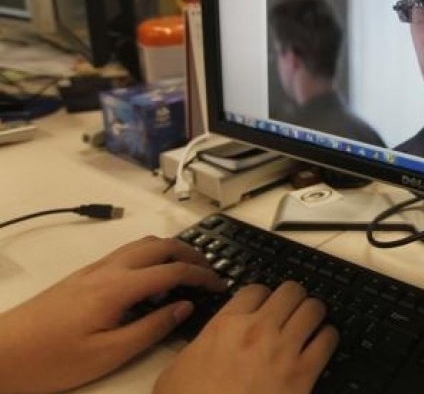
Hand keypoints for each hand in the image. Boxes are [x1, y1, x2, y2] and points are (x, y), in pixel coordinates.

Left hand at [0, 236, 224, 392]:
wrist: (1, 355)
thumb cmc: (54, 360)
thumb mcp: (109, 353)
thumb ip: (151, 327)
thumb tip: (184, 306)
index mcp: (118, 287)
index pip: (172, 269)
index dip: (202, 274)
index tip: (220, 285)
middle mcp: (107, 269)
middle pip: (159, 246)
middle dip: (190, 252)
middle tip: (210, 270)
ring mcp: (93, 269)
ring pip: (141, 244)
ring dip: (170, 250)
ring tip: (187, 268)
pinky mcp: (82, 276)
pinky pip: (126, 253)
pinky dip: (150, 256)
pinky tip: (152, 277)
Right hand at [154, 281, 338, 393]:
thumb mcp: (177, 370)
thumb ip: (200, 345)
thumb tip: (209, 341)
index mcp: (225, 326)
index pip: (255, 289)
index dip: (262, 297)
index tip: (264, 305)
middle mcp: (257, 331)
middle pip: (290, 291)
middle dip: (293, 299)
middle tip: (292, 310)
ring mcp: (283, 350)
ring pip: (313, 308)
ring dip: (313, 314)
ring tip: (310, 323)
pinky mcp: (303, 374)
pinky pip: (328, 339)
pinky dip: (328, 338)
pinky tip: (321, 344)